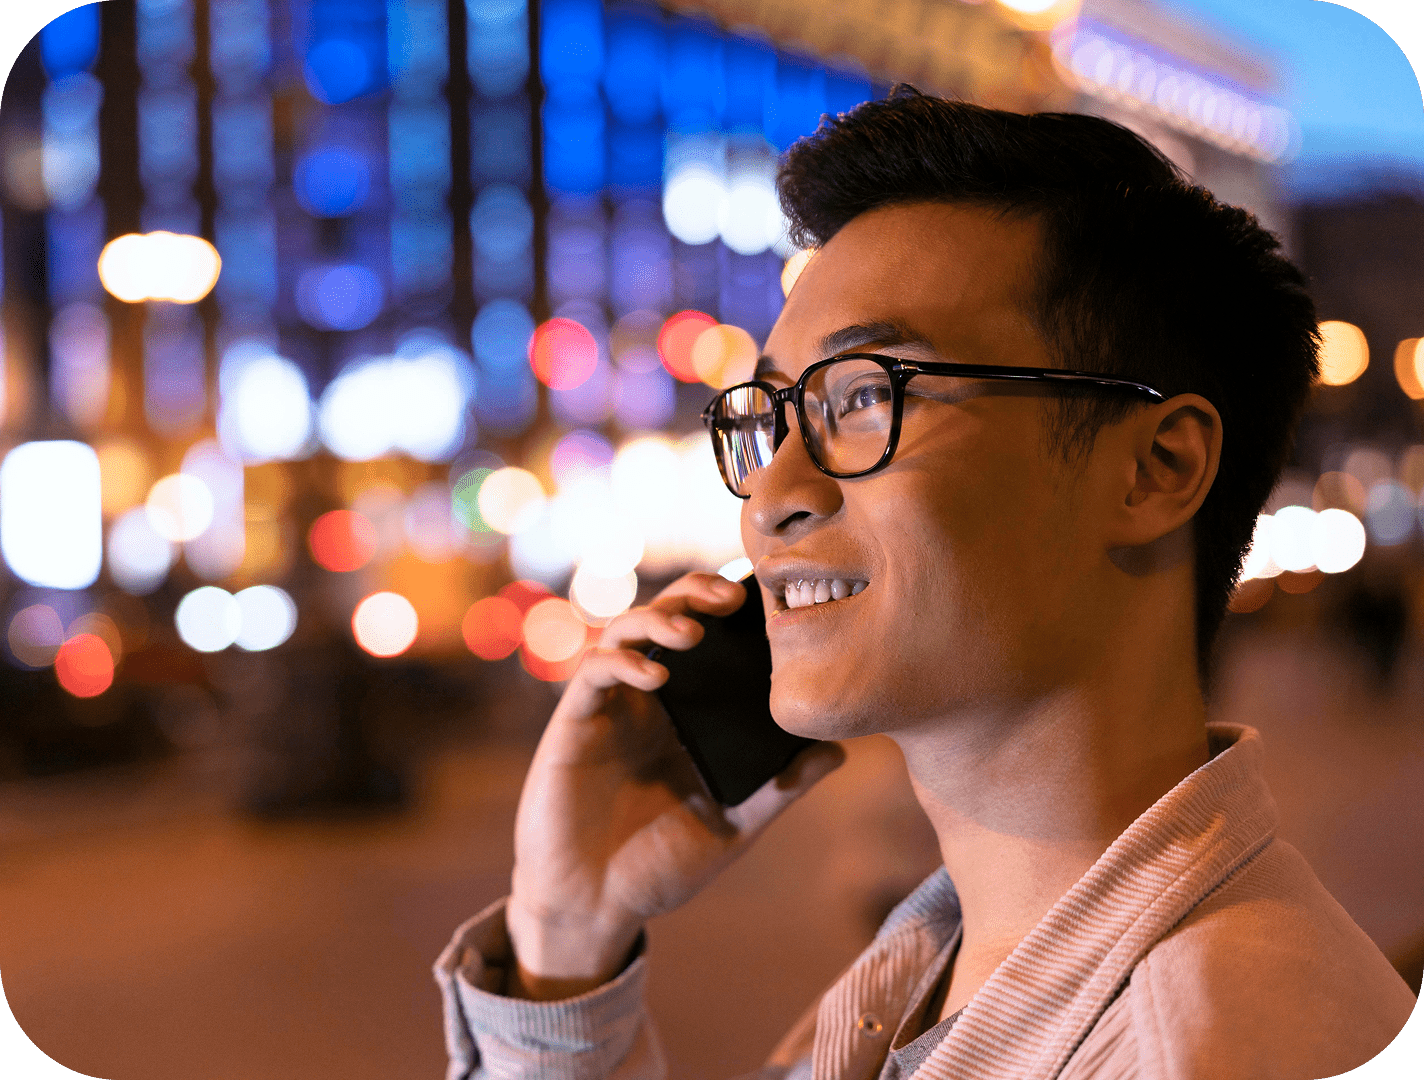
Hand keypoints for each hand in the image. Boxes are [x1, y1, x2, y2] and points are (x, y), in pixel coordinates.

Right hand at [503, 572, 845, 999]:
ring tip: (693, 632)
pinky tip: (657, 675)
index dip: (729, 609)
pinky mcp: (575, 721)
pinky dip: (625, 661)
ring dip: (660, 618)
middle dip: (696, 592)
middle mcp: (647, 699)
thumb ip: (781, 788)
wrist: (593, 905)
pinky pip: (595, 670)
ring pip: (626, 630)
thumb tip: (840, 750)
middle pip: (667, 615)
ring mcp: (610, 706)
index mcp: (686, 713)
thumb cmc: (658, 867)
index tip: (767, 600)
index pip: (708, 638)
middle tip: (732, 595)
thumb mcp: (734, 826)